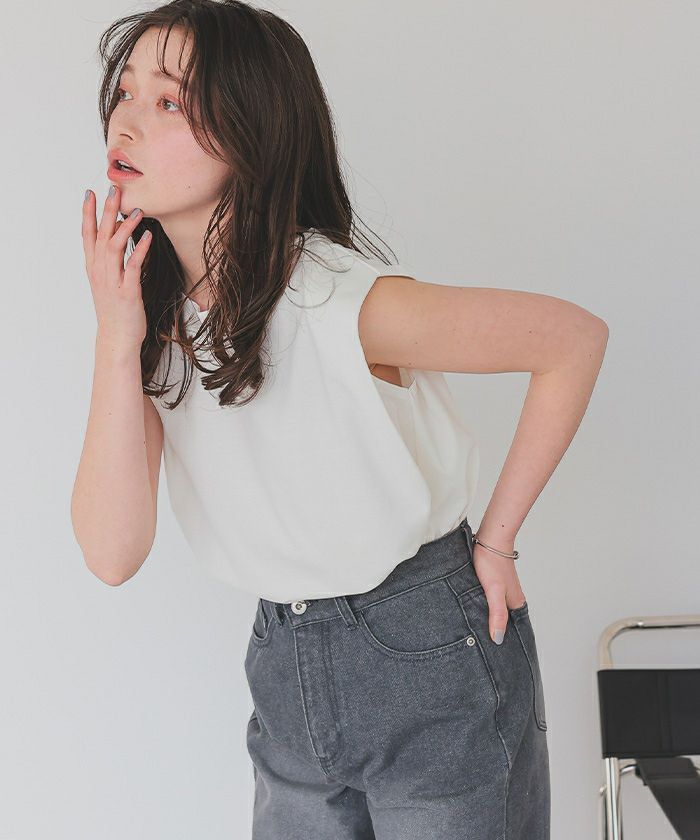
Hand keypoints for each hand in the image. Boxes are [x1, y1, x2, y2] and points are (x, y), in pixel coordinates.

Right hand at [82, 185, 151, 350]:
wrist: (117, 338)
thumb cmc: (116, 311)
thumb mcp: (107, 284)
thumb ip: (109, 264)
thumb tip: (116, 244)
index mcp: (94, 269)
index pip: (87, 235)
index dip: (87, 213)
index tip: (89, 193)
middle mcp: (100, 272)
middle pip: (101, 235)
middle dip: (106, 211)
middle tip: (113, 189)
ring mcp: (112, 282)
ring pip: (114, 247)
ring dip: (125, 227)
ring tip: (136, 210)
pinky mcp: (128, 292)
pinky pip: (133, 266)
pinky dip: (139, 250)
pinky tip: (148, 237)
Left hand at [471, 536, 526, 644]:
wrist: (489, 538)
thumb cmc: (493, 562)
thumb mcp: (494, 591)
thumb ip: (497, 614)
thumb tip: (498, 638)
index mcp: (516, 604)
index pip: (512, 630)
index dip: (504, 642)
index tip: (494, 658)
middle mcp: (510, 599)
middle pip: (503, 623)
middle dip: (494, 635)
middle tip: (480, 653)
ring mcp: (501, 592)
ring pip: (494, 612)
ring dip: (486, 622)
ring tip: (473, 638)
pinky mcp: (491, 585)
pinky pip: (487, 602)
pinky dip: (481, 610)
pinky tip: (471, 614)